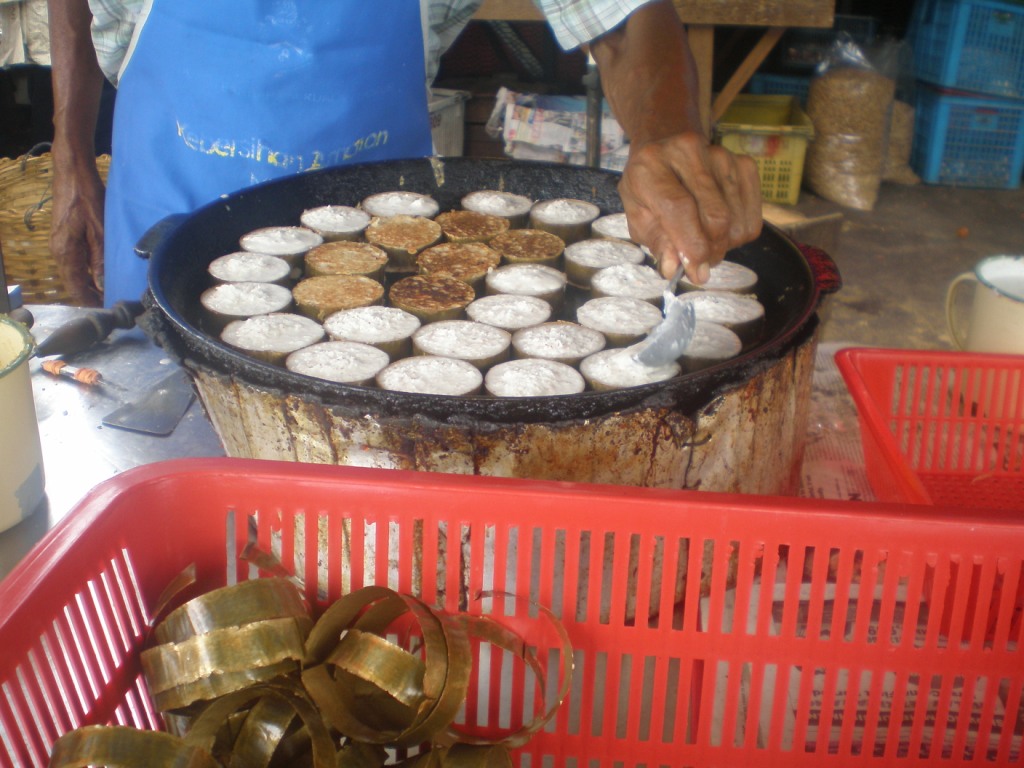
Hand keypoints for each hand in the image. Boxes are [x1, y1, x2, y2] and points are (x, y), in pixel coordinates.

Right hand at [50, 153, 104, 306]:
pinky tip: (101, 271)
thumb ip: (100, 260)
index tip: (108, 310)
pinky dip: (87, 270)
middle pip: (75, 283)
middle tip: (114, 301)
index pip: (76, 288)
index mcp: (66, 253)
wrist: (73, 172)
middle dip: (92, 294)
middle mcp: (59, 252)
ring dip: (90, 282)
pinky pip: (75, 261)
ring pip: (75, 273)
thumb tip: (102, 285)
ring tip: (111, 290)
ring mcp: (59, 244)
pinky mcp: (64, 237)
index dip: (91, 302)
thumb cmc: (87, 198)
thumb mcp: (99, 231)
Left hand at [619, 132, 762, 284]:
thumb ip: (656, 241)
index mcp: (652, 166)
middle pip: (716, 216)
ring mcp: (721, 155)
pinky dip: (739, 233)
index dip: (691, 246)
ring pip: (736, 220)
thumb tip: (674, 268)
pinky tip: (721, 227)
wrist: (667, 142)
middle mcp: (688, 152)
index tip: (696, 272)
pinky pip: (752, 216)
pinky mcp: (743, 162)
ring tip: (706, 241)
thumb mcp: (638, 214)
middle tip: (700, 263)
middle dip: (711, 251)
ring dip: (724, 244)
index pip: (680, 208)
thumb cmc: (649, 185)